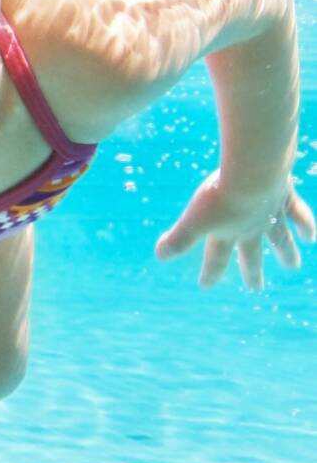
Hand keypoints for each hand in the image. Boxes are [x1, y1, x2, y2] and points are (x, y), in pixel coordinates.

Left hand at [155, 170, 315, 290]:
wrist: (254, 173)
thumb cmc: (222, 195)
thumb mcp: (195, 218)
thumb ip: (179, 238)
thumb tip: (160, 256)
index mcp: (228, 233)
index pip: (216, 258)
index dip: (209, 272)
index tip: (205, 286)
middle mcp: (252, 228)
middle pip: (251, 254)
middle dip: (251, 271)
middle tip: (256, 289)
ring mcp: (272, 214)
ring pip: (280, 238)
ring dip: (286, 252)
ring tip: (292, 266)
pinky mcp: (285, 195)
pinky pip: (298, 214)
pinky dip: (305, 225)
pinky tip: (310, 236)